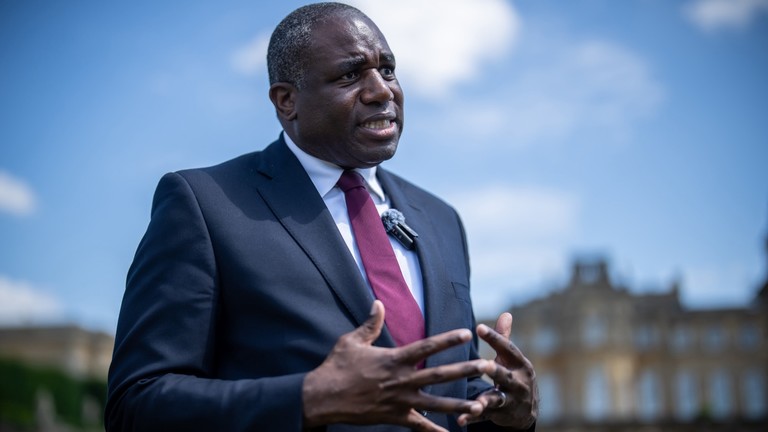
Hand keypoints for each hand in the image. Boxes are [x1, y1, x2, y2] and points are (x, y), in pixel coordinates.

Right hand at [302, 300, 492, 430]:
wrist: (323, 398)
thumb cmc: (336, 366)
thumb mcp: (351, 341)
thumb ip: (370, 324)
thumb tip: (378, 303)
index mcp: (393, 359)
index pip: (426, 346)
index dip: (447, 339)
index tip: (466, 332)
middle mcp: (401, 380)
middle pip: (439, 375)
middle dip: (465, 370)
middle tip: (487, 366)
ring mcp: (400, 401)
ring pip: (436, 402)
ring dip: (460, 403)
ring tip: (482, 404)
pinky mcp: (395, 417)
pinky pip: (419, 426)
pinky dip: (436, 431)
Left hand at [458, 313, 537, 428]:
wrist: (527, 412)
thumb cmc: (514, 376)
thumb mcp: (512, 359)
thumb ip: (505, 338)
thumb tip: (506, 313)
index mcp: (521, 365)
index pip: (508, 349)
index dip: (495, 338)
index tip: (478, 327)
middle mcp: (518, 383)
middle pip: (506, 376)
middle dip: (496, 372)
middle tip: (485, 365)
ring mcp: (510, 401)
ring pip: (498, 399)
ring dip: (487, 399)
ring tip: (478, 401)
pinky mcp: (501, 415)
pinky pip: (485, 416)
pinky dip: (473, 417)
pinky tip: (460, 419)